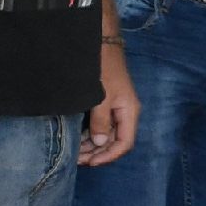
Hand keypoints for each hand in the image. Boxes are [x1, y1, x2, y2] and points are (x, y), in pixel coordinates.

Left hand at [81, 40, 139, 164]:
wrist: (101, 44)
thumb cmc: (104, 67)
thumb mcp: (101, 96)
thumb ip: (101, 121)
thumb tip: (99, 143)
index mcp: (129, 112)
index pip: (124, 143)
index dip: (109, 156)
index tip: (91, 162)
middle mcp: (125, 113)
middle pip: (115, 142)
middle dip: (98, 153)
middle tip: (78, 160)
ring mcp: (116, 109)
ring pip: (107, 135)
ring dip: (93, 146)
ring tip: (76, 153)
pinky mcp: (107, 104)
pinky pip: (102, 126)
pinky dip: (91, 135)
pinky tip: (78, 140)